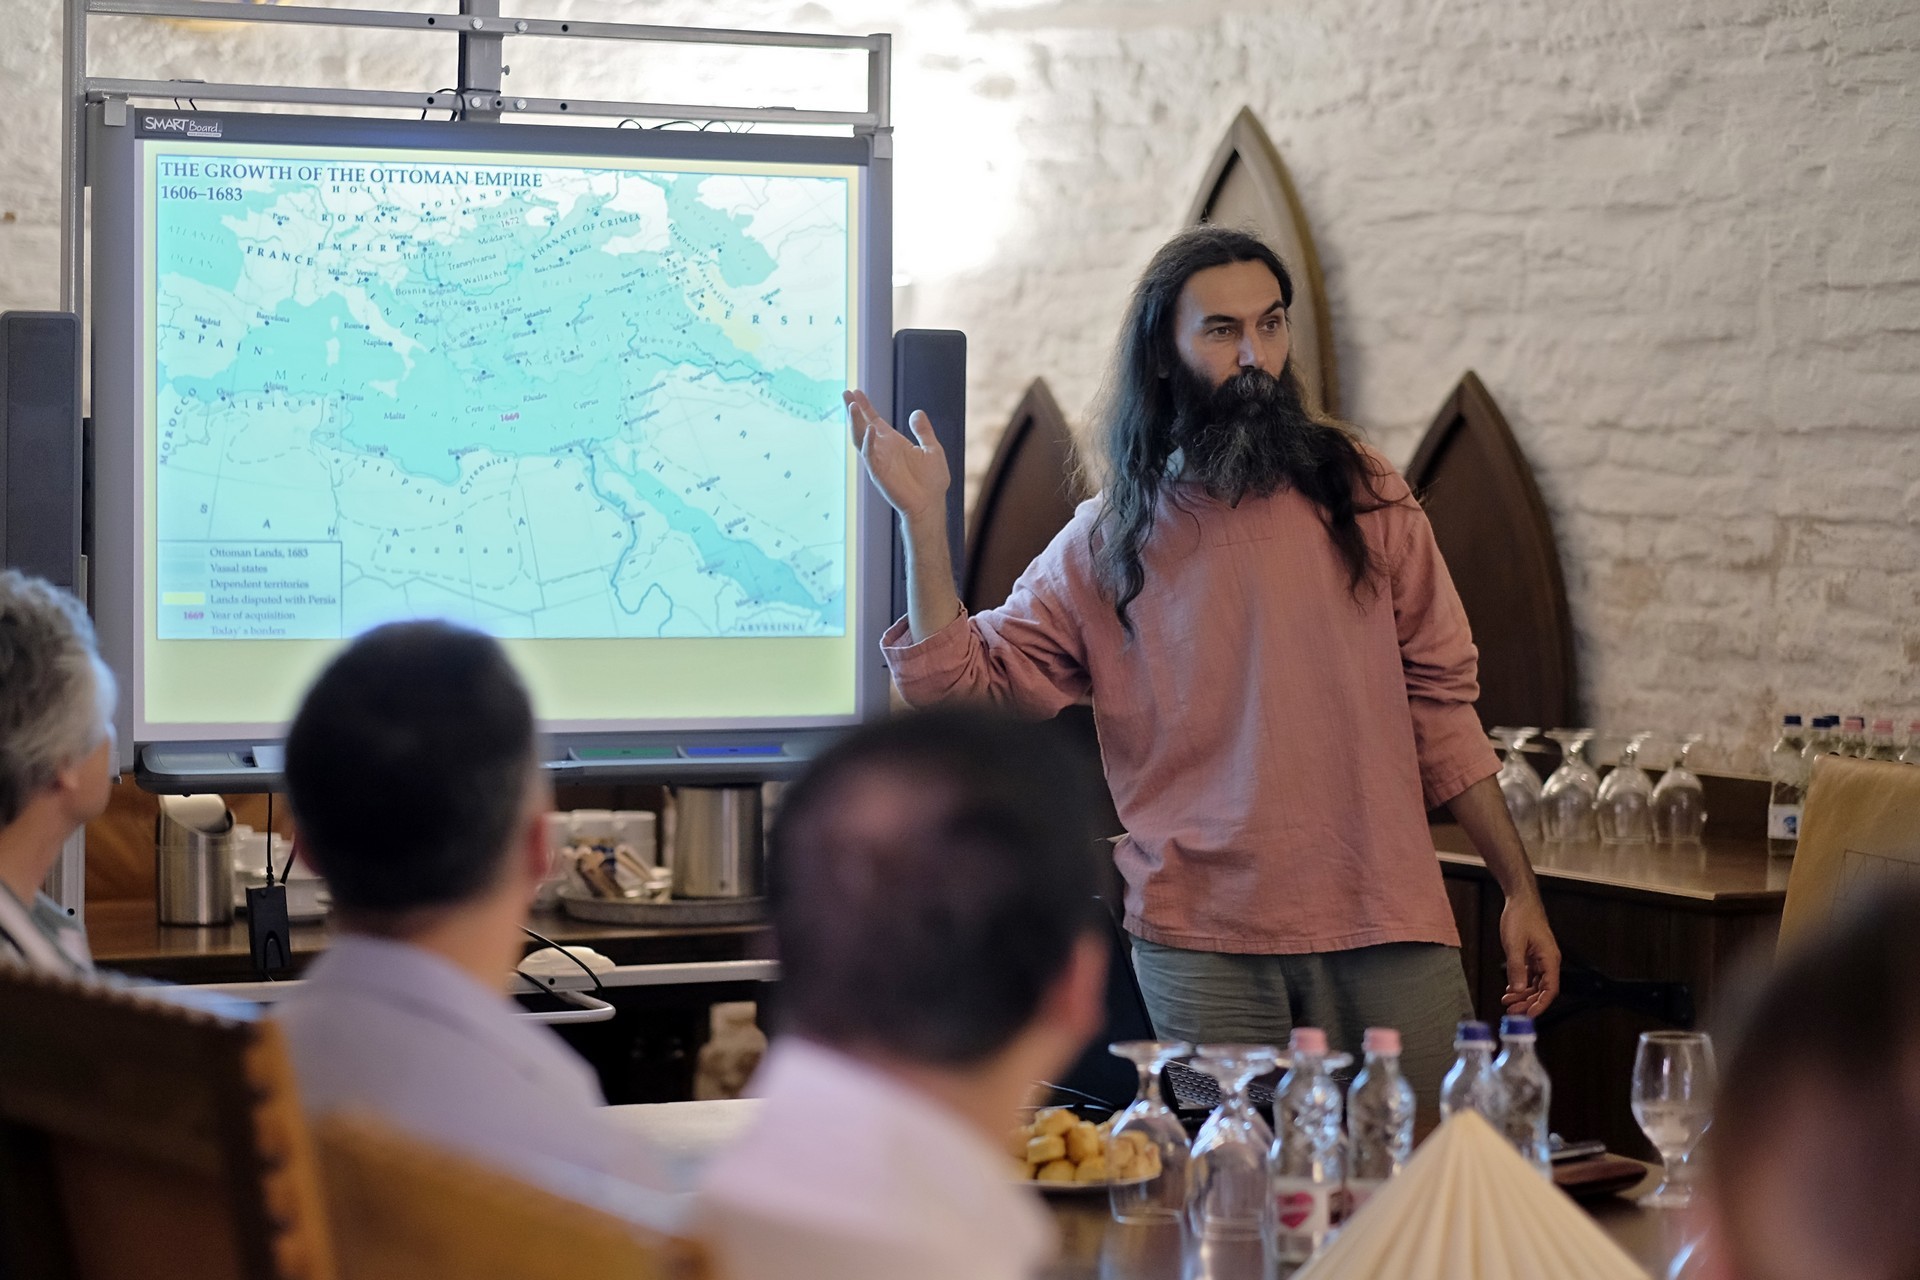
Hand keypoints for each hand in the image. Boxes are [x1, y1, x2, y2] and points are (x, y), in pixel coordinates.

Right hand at [845, 389, 948, 531]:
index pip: (874, 421)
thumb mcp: (932, 448)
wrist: (930, 503)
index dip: (865, 407)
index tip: (856, 392)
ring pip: (861, 438)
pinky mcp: (879, 473)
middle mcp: (883, 450)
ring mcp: (879, 461)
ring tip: (852, 406)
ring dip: (856, 423)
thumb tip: (917, 412)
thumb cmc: (932, 480)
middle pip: (862, 426)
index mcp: (893, 443)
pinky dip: (868, 442)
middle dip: (854, 410)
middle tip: (845, 393)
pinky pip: (870, 455)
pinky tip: (871, 429)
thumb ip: (923, 430)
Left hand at [1497, 894, 1560, 1016]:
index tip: (1529, 1015)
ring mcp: (1540, 958)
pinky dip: (1520, 984)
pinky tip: (1510, 990)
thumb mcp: (1514, 944)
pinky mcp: (1532, 955)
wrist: (1519, 900)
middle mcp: (1548, 961)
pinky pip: (1529, 975)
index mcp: (1550, 959)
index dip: (1541, 1005)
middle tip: (1512, 1011)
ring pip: (1535, 984)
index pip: (1550, 990)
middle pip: (1542, 990)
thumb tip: (1518, 989)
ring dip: (1522, 995)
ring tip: (1507, 1002)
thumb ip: (1516, 968)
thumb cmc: (1521, 916)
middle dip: (1528, 1002)